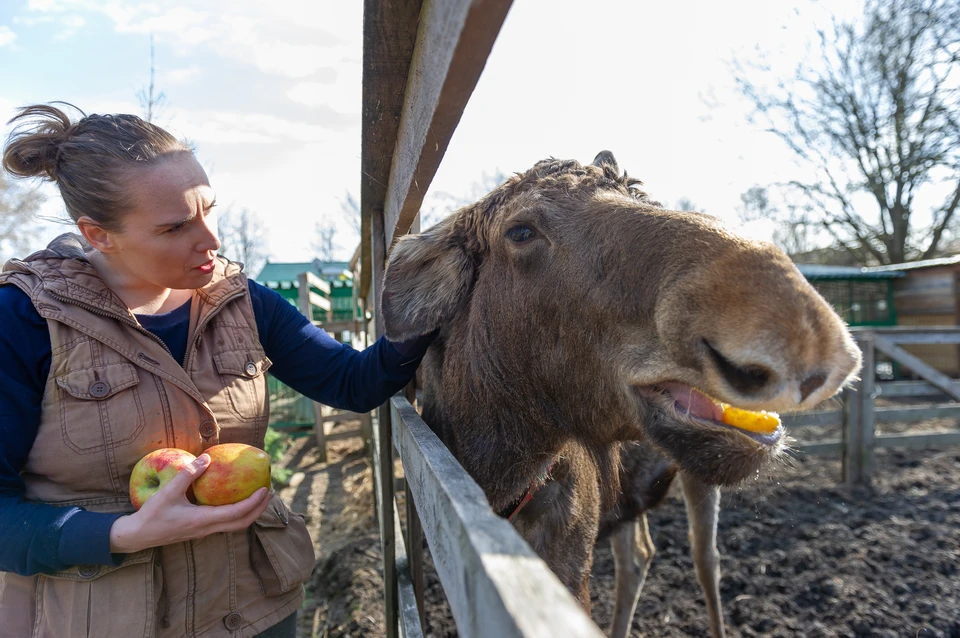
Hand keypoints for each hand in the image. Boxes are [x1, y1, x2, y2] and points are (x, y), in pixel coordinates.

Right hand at [109, 453, 270, 553]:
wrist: (137, 536)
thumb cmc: (151, 514)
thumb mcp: (167, 492)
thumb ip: (187, 474)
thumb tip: (206, 458)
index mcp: (202, 520)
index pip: (236, 514)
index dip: (253, 502)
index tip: (265, 489)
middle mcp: (207, 529)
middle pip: (242, 523)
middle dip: (258, 509)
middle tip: (269, 492)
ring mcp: (204, 532)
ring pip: (235, 525)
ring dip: (249, 512)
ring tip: (258, 495)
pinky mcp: (200, 530)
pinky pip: (226, 523)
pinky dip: (237, 513)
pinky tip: (236, 499)